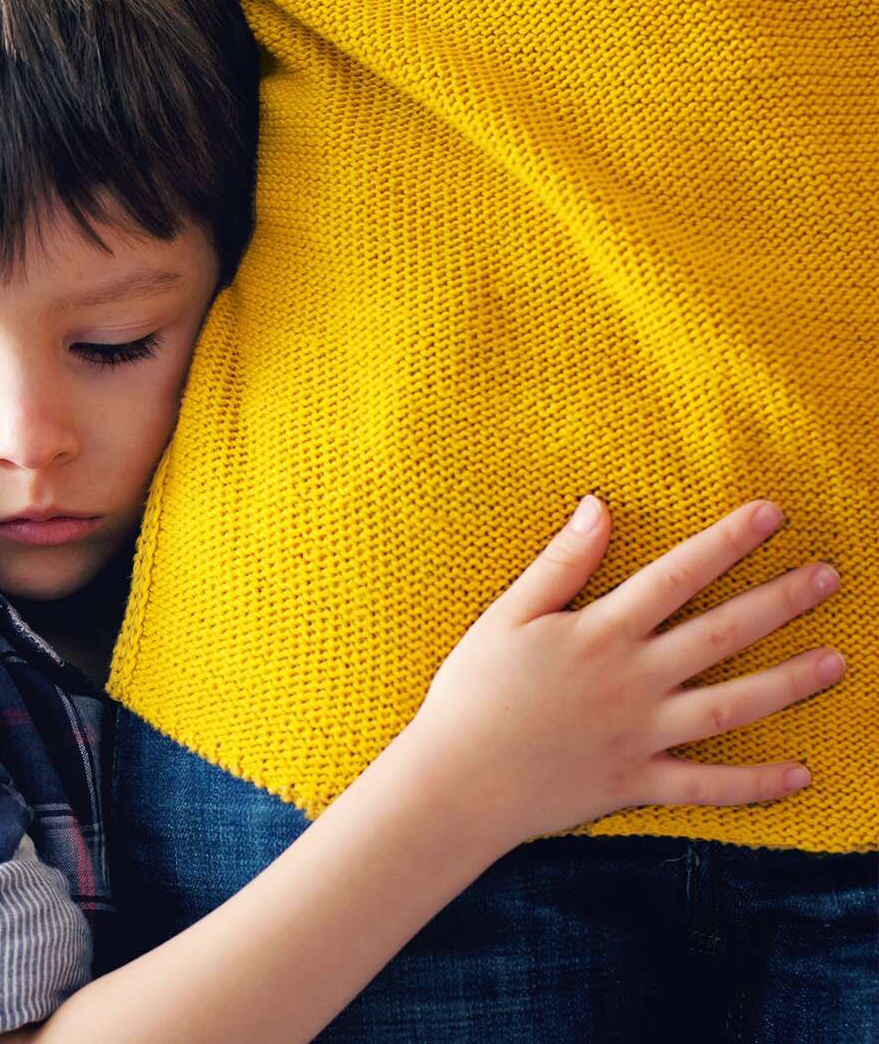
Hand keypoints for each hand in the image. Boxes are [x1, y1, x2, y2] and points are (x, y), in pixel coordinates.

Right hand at [407, 495, 843, 845]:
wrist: (455, 782)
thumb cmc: (470, 694)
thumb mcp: (505, 617)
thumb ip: (559, 564)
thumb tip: (598, 507)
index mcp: (600, 634)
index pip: (676, 576)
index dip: (726, 542)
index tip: (771, 513)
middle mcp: (633, 680)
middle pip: (722, 634)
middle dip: (779, 601)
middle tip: (829, 576)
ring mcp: (641, 734)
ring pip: (732, 705)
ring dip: (789, 683)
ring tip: (836, 661)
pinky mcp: (637, 782)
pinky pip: (707, 785)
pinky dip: (756, 784)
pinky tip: (800, 773)